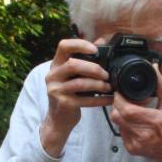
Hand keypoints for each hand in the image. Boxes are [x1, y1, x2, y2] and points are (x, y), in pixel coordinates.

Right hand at [40, 38, 112, 156]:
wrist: (59, 119)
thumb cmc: (69, 95)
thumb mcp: (72, 76)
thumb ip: (83, 61)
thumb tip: (101, 42)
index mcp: (55, 65)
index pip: (63, 46)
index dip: (80, 44)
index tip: (95, 50)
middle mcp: (53, 76)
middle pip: (73, 65)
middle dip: (94, 68)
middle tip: (106, 75)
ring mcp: (56, 90)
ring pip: (80, 83)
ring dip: (98, 84)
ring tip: (109, 87)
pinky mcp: (64, 104)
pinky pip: (85, 100)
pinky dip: (100, 99)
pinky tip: (109, 99)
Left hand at [110, 65, 161, 161]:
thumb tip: (155, 68)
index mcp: (155, 121)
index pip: (127, 110)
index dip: (119, 99)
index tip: (120, 92)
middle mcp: (144, 134)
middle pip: (117, 116)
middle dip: (117, 104)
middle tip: (123, 99)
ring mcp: (136, 143)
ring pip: (117, 123)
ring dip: (120, 114)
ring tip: (131, 110)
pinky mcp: (131, 149)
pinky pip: (121, 132)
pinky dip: (124, 124)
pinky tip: (133, 122)